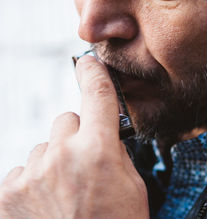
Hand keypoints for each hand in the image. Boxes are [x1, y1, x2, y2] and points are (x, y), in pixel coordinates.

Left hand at [0, 56, 148, 218]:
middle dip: (77, 135)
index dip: (94, 74)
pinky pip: (23, 171)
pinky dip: (34, 181)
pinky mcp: (7, 193)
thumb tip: (101, 135)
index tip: (89, 64)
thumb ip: (115, 152)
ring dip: (54, 162)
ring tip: (64, 194)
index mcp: (99, 151)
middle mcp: (61, 155)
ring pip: (44, 148)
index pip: (96, 94)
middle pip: (66, 120)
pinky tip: (46, 205)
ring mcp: (30, 174)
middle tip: (84, 164)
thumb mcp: (132, 186)